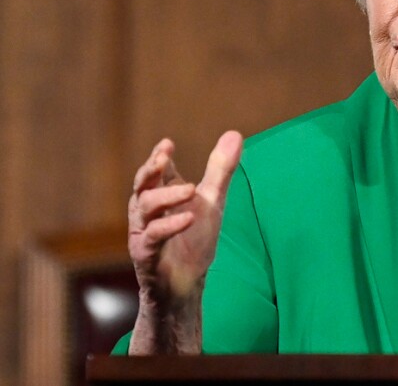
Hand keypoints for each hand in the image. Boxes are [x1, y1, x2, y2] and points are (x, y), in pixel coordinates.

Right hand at [128, 130, 242, 302]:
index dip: (158, 157)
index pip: (156, 171)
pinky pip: (153, 236)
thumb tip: (235, 133)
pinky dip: (170, 226)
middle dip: (150, 170)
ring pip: (144, 207)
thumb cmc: (194, 240)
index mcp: (162, 195)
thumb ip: (221, 170)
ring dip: (166, 196)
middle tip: (163, 158)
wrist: (188, 283)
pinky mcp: (146, 254)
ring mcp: (144, 232)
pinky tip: (188, 218)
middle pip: (142, 185)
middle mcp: (147, 211)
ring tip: (191, 190)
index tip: (167, 144)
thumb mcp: (212, 200)